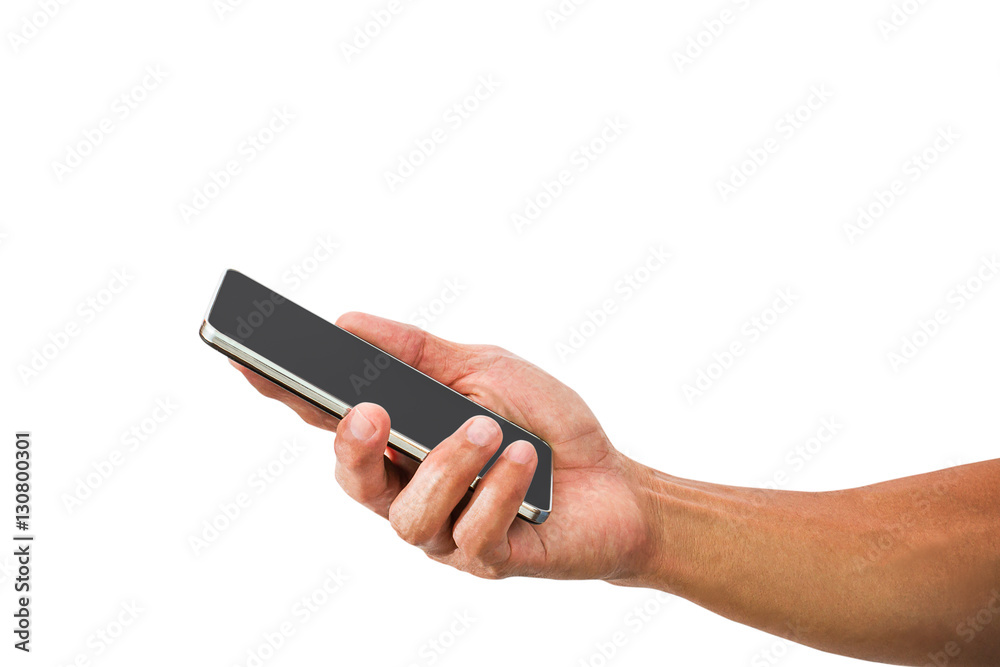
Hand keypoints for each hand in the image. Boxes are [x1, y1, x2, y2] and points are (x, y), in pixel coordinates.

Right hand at [232, 312, 660, 582]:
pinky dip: (498, 489)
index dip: (284, 393)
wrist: (615, 482)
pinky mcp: (486, 560)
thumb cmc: (543, 423)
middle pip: (354, 481)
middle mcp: (410, 490)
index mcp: (401, 441)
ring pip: (410, 515)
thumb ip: (417, 351)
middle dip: (353, 447)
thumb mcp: (484, 369)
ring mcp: (444, 531)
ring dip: (447, 465)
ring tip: (484, 428)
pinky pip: (473, 533)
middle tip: (369, 411)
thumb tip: (344, 322)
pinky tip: (524, 459)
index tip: (248, 359)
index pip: (331, 418)